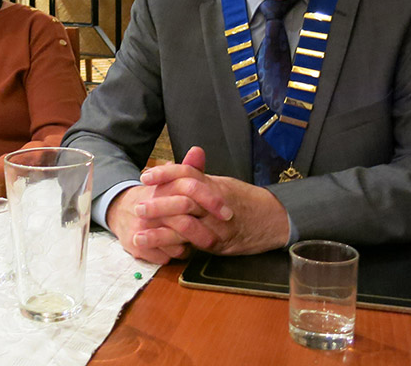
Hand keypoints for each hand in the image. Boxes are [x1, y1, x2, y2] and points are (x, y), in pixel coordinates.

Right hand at [107, 147, 232, 263]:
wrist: (123, 211)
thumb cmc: (154, 197)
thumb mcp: (170, 181)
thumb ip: (187, 168)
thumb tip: (198, 150)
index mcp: (160, 189)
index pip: (189, 190)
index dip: (211, 201)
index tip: (227, 211)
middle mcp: (148, 208)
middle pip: (182, 220)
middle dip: (204, 230)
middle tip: (220, 235)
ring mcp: (140, 228)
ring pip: (175, 242)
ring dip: (190, 243)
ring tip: (197, 241)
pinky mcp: (135, 246)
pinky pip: (165, 255)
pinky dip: (175, 253)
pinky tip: (179, 246)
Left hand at [136, 148, 289, 255]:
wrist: (273, 219)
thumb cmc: (243, 200)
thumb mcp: (221, 183)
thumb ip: (198, 175)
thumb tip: (178, 161)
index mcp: (213, 184)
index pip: (186, 173)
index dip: (165, 173)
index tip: (145, 176)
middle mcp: (214, 204)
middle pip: (183, 199)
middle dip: (158, 205)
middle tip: (137, 208)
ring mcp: (217, 225)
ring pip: (186, 226)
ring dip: (159, 233)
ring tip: (139, 236)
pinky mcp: (218, 244)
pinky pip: (194, 245)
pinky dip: (173, 247)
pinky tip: (157, 250)